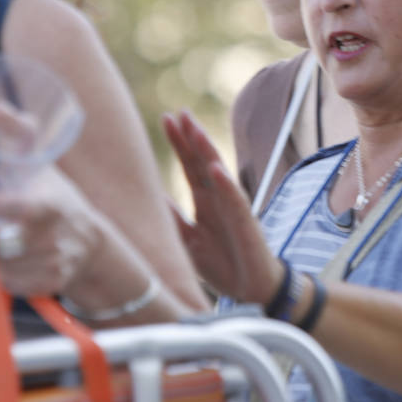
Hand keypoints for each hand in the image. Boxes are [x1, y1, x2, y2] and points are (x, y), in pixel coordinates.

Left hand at [0, 166, 104, 296]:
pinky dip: (1, 273)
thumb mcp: (40, 167)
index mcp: (49, 206)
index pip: (19, 207)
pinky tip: (14, 260)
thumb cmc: (55, 197)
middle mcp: (52, 239)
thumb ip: (18, 137)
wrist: (92, 246)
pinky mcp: (47, 287)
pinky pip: (5, 284)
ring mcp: (50, 266)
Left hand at [162, 110, 283, 305]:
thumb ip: (171, 220)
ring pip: (219, 174)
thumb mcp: (188, 242)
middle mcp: (219, 199)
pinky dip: (226, 185)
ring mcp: (234, 208)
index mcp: (205, 201)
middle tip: (179, 112)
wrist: (253, 289)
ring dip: (207, 151)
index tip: (167, 118)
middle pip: (203, 161)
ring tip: (195, 130)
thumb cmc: (223, 264)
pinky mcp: (247, 224)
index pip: (191, 165)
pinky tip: (216, 169)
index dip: (179, 143)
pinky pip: (236, 201)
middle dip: (192, 137)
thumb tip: (147, 199)